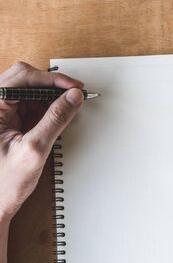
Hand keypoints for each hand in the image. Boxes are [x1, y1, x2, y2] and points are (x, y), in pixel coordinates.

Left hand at [0, 62, 83, 262]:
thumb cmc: (3, 183)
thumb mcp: (34, 149)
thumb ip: (55, 120)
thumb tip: (72, 98)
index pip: (22, 79)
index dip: (52, 80)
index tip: (74, 87)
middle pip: (24, 79)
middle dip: (52, 84)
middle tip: (75, 93)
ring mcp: (1, 114)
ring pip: (29, 91)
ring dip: (50, 96)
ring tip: (69, 106)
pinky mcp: (9, 121)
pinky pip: (30, 105)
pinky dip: (46, 108)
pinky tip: (58, 116)